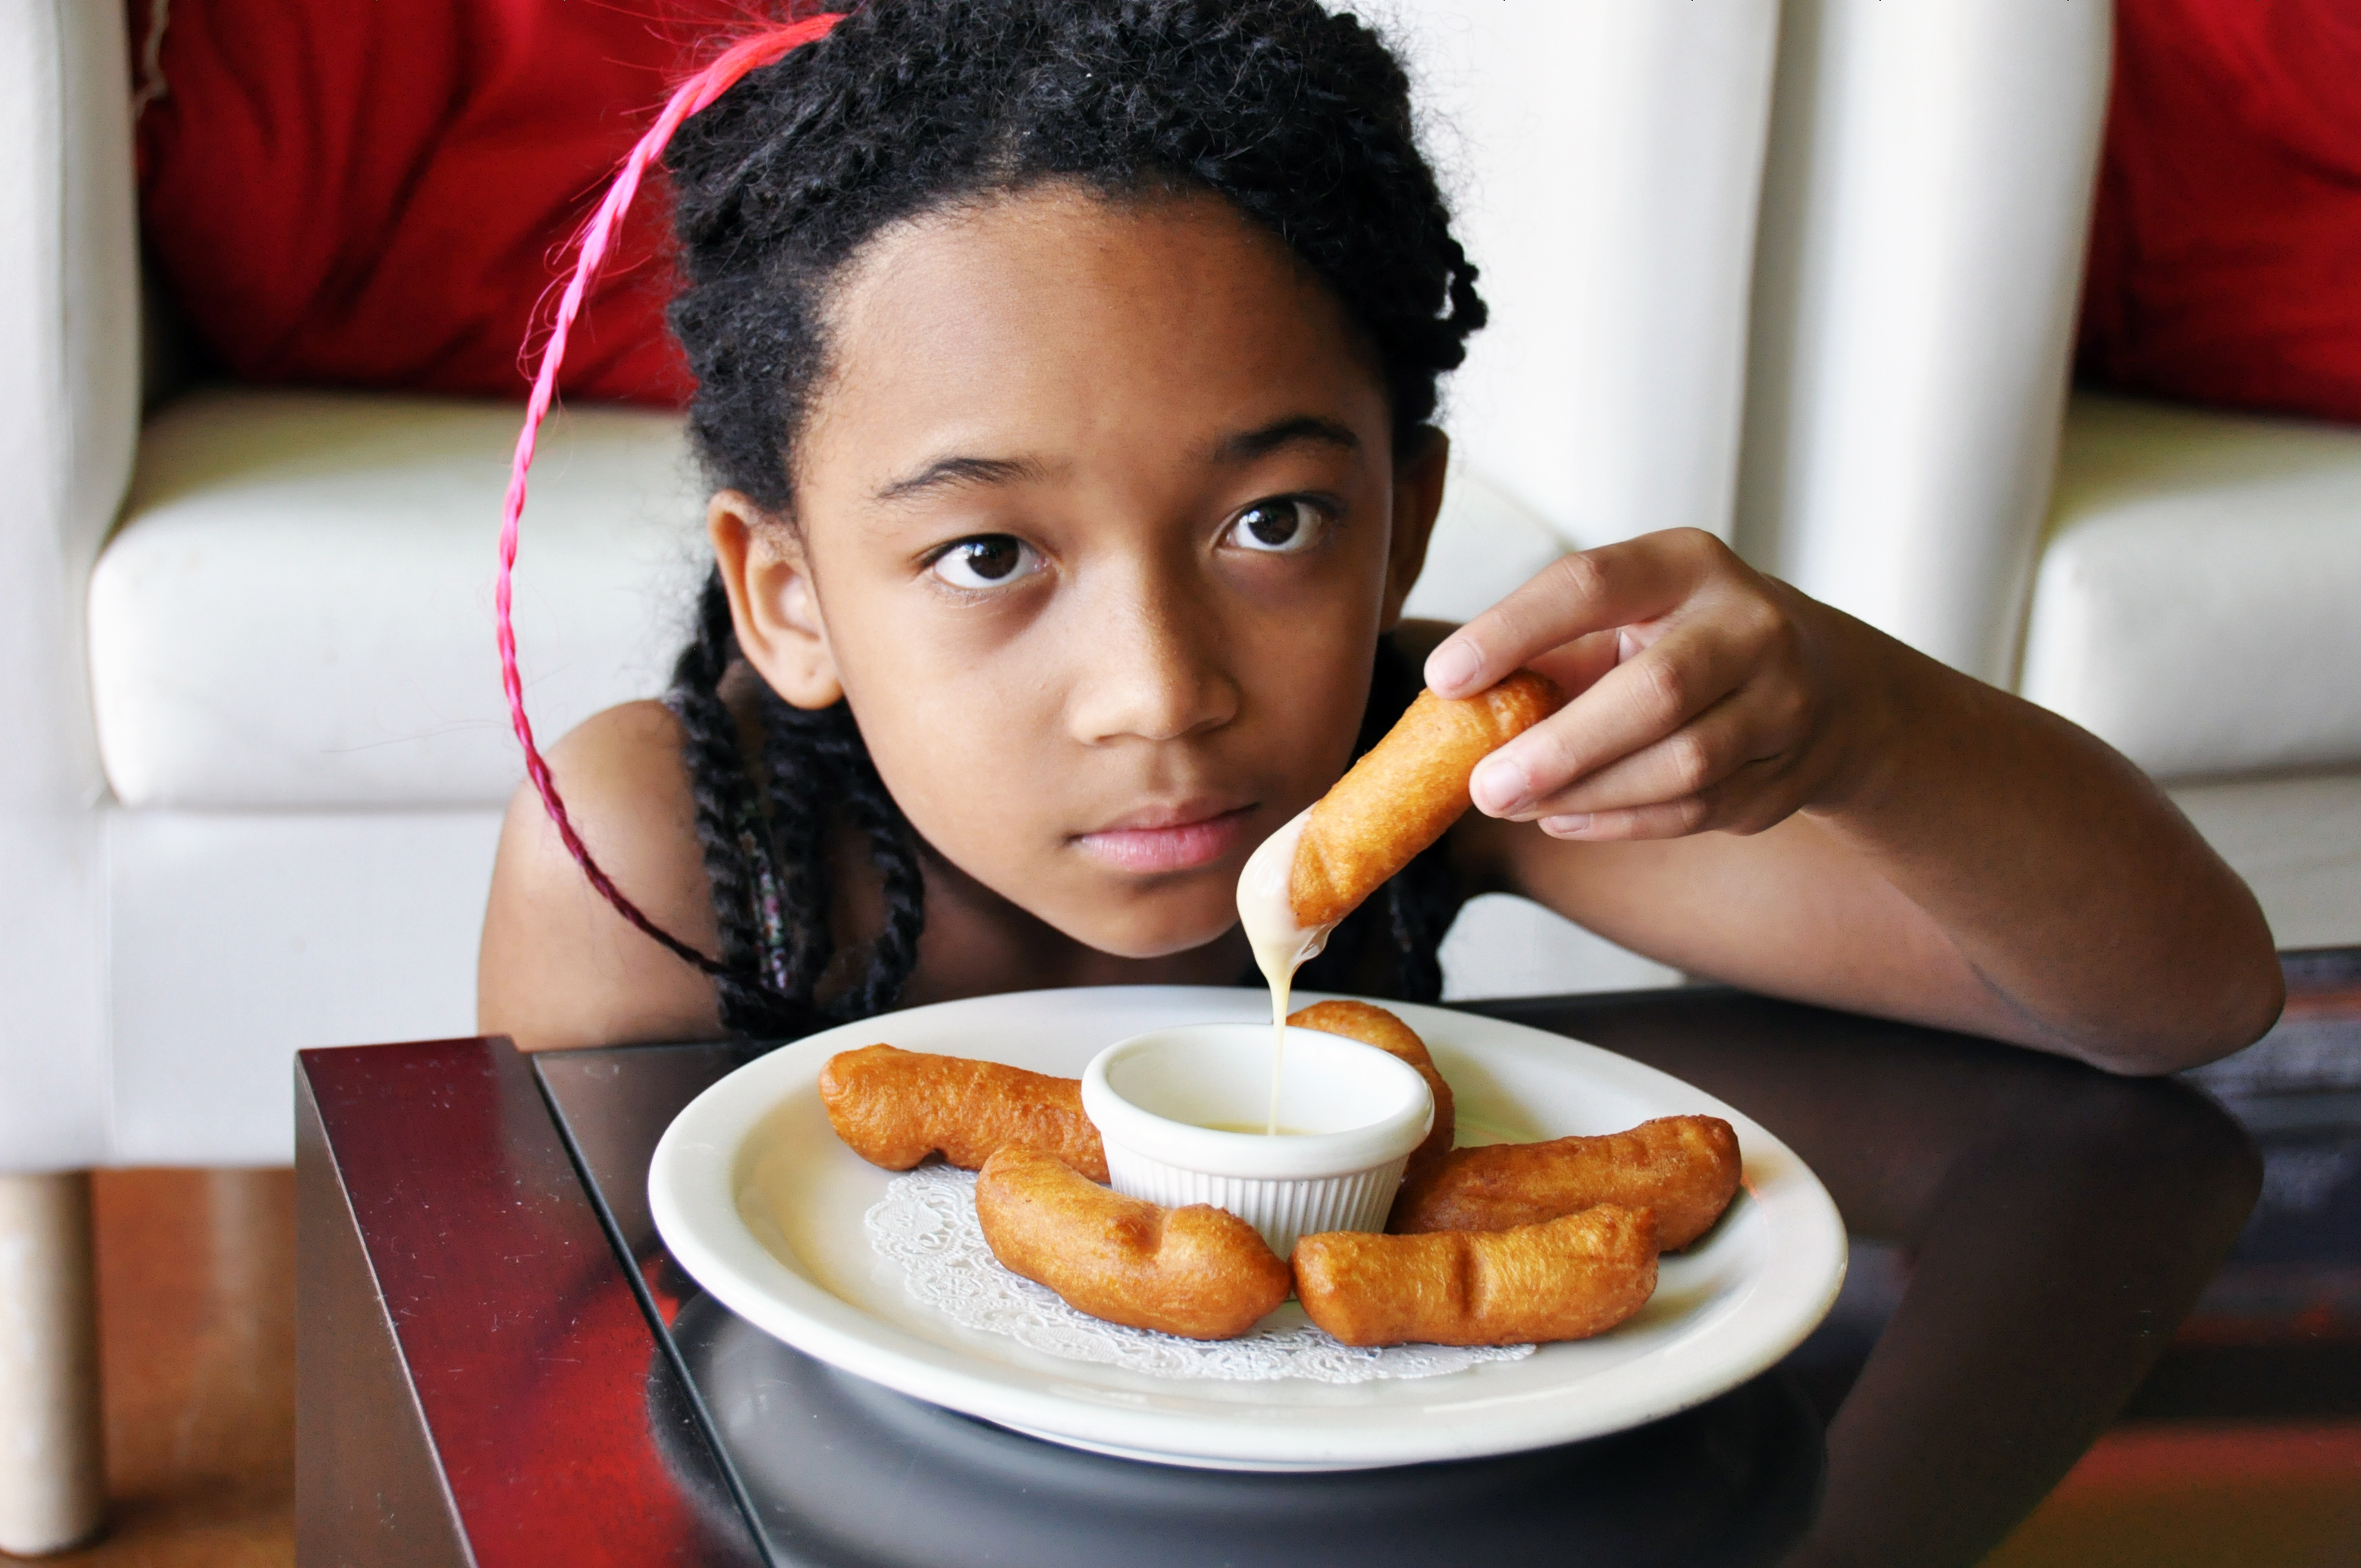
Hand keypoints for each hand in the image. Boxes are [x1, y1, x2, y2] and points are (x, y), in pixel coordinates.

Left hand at [1424, 529, 1863, 840]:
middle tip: (1484, 787)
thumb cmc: (1689, 642)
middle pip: (1657, 691)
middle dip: (1560, 748)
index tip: (1445, 678)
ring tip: (1514, 804)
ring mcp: (1783, 702)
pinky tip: (1563, 819)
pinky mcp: (1788, 773)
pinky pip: (1695, 811)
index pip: (1591, 585)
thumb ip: (1552, 652)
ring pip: (1682, 765)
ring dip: (1585, 794)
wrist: (1829, 685)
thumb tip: (1455, 707)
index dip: (1512, 631)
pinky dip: (1619, 822)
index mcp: (1688, 565)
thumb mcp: (1630, 617)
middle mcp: (1750, 625)